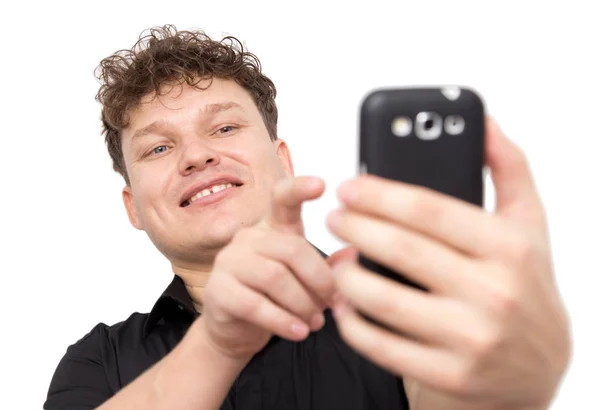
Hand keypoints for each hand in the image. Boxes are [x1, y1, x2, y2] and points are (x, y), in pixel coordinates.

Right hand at [198, 176, 337, 359]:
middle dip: (319, 281)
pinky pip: (255, 304)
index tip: (321, 185)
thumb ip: (328, 268)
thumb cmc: (274, 300)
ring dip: (302, 304)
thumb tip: (353, 253)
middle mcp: (248, 237)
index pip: (281, 199)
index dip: (299, 188)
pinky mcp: (217, 290)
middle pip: (292, 249)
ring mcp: (229, 262)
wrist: (236, 332)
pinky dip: (282, 321)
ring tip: (315, 323)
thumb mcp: (305, 282)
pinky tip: (298, 332)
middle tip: (332, 305)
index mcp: (272, 229)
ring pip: (275, 277)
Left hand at [326, 118, 571, 409]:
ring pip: (382, 299)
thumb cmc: (526, 283)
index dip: (378, 193)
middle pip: (400, 249)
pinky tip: (343, 302)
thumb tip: (482, 119)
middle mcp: (493, 294)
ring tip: (336, 257)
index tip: (348, 186)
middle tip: (333, 218)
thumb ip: (508, 167)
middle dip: (353, 227)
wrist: (539, 366)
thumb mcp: (528, 223)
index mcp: (509, 248)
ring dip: (345, 274)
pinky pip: (380, 345)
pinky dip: (351, 321)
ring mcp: (470, 339)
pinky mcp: (448, 374)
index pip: (428, 210)